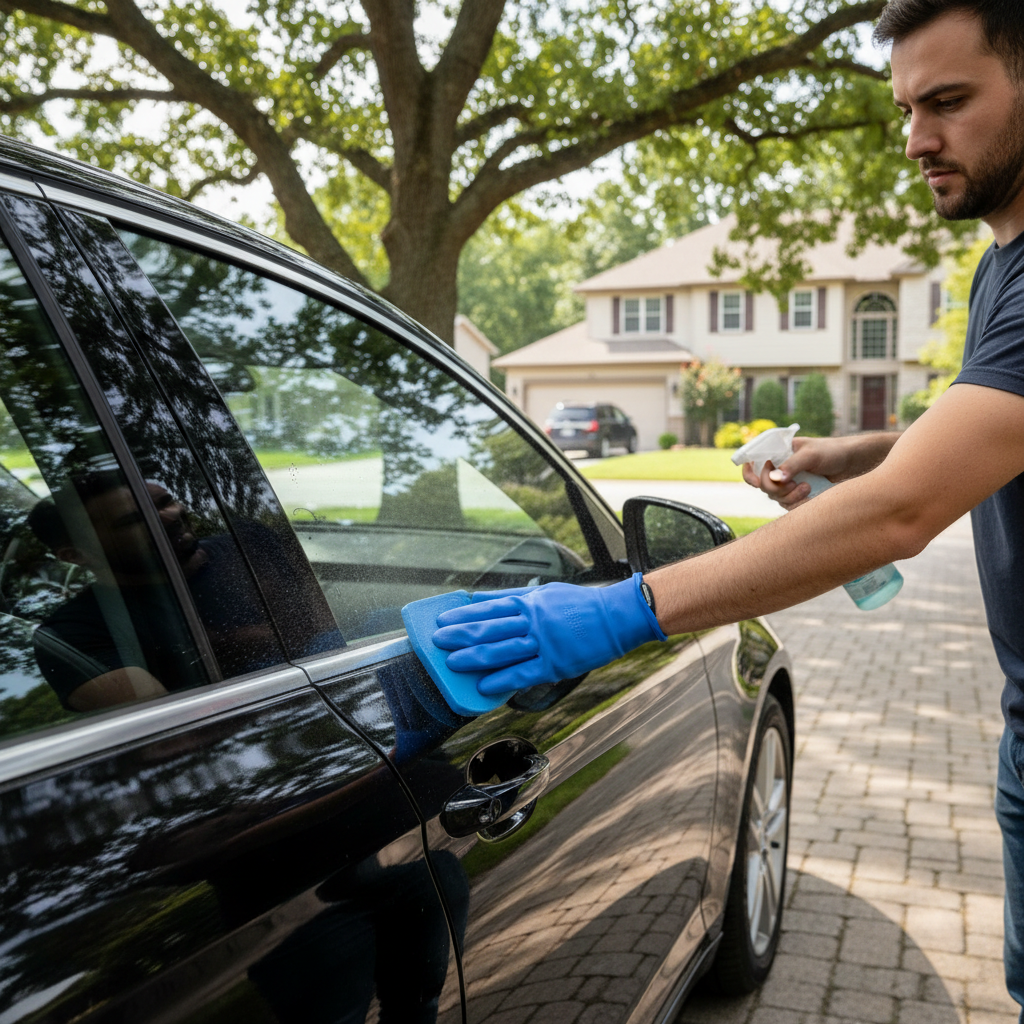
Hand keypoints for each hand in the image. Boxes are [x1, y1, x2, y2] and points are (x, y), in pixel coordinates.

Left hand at [432, 573, 666, 694]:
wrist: (616, 617)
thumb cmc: (581, 605)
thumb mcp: (546, 593)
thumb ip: (514, 597)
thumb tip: (481, 597)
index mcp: (530, 602)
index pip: (489, 608)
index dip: (463, 615)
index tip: (442, 620)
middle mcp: (533, 621)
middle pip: (490, 628)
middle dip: (461, 635)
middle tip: (438, 641)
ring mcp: (543, 643)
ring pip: (501, 651)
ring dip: (474, 658)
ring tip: (452, 663)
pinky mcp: (555, 664)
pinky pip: (523, 674)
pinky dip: (501, 680)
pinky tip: (483, 687)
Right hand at [741, 434, 897, 511]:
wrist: (855, 464)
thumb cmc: (833, 451)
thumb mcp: (811, 455)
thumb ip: (792, 465)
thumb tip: (775, 478)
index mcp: (777, 452)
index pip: (751, 463)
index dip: (750, 475)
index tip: (760, 481)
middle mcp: (779, 467)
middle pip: (763, 486)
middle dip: (777, 488)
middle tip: (794, 483)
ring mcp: (788, 483)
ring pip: (775, 498)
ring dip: (790, 497)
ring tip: (808, 488)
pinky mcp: (797, 495)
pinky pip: (788, 506)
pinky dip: (797, 504)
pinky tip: (811, 496)